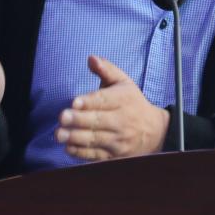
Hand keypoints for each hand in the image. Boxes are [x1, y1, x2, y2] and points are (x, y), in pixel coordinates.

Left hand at [55, 55, 169, 160]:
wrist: (154, 131)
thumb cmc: (132, 102)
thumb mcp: (124, 82)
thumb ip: (106, 70)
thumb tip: (91, 58)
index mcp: (124, 99)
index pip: (105, 100)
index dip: (89, 101)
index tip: (75, 101)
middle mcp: (122, 120)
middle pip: (98, 121)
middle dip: (79, 120)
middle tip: (62, 117)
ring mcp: (119, 140)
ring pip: (96, 139)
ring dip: (76, 137)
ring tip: (60, 134)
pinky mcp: (115, 155)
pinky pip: (97, 155)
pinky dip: (82, 153)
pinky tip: (69, 148)